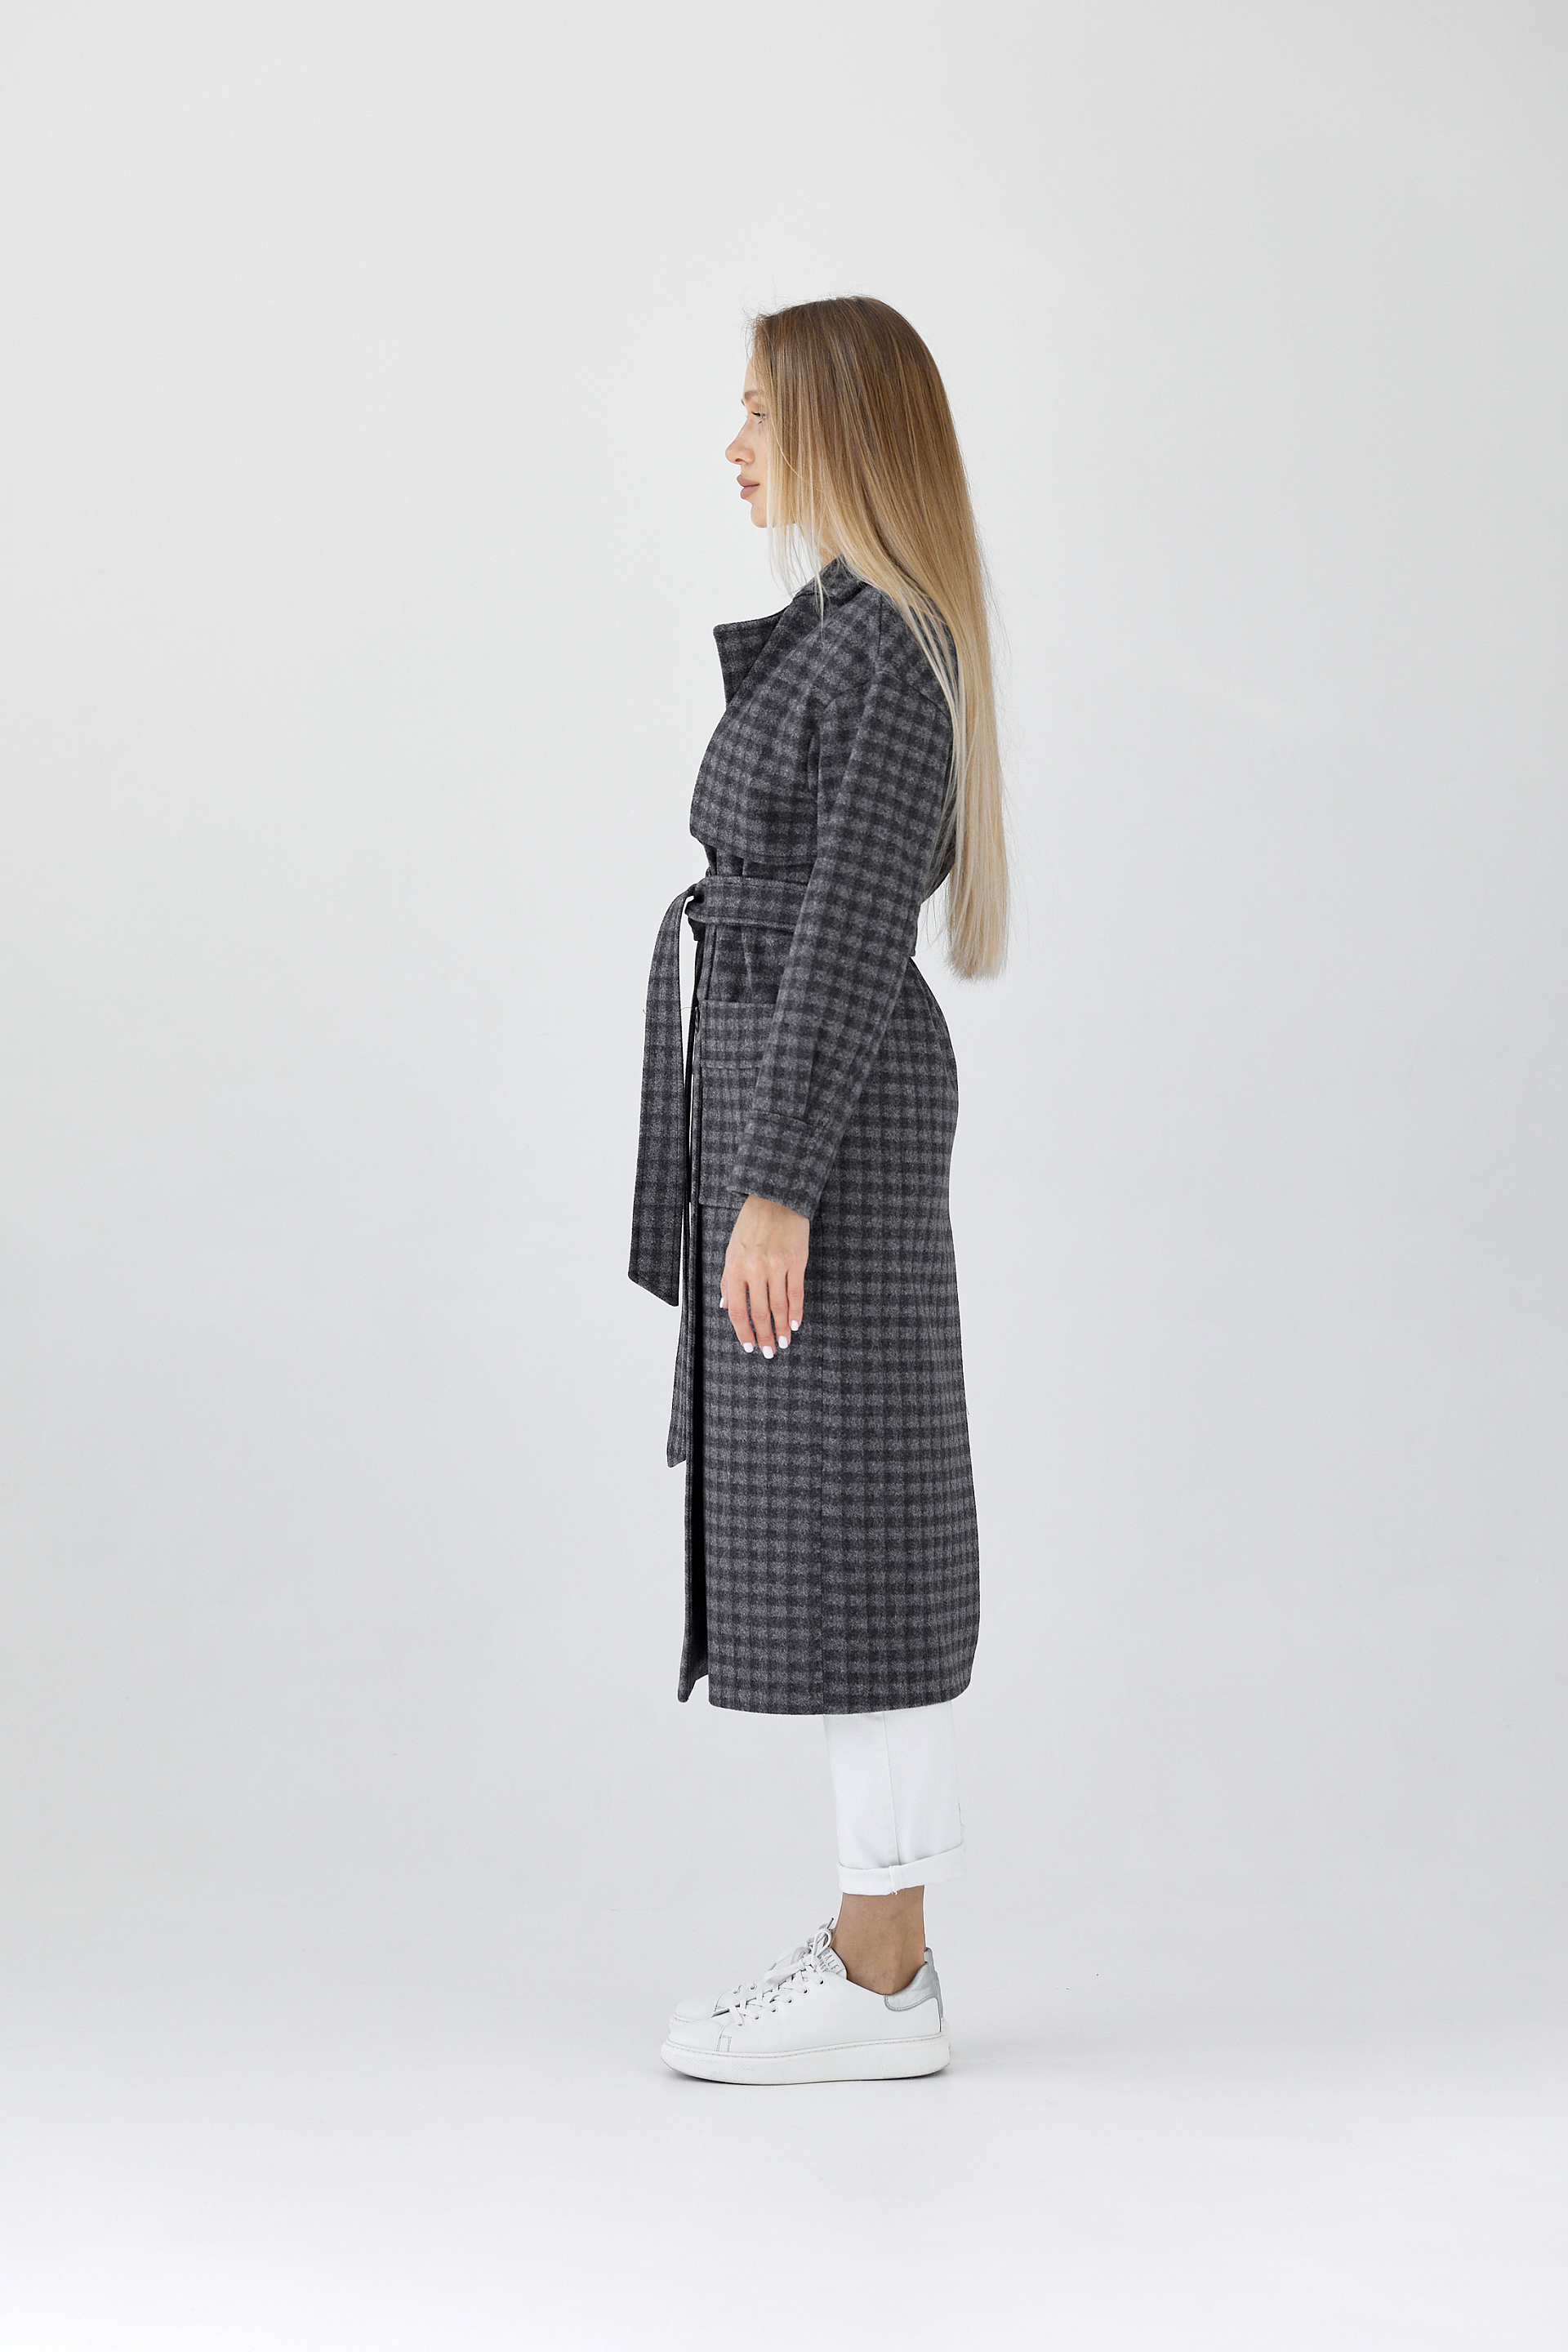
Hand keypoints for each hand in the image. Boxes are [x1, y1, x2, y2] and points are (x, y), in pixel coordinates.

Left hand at [720, 1195, 808, 1358]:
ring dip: (782, 1329)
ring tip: (784, 1343)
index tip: (748, 1346)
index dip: (743, 1331)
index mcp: (735, 1267)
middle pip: (759, 1312)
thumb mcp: (731, 1249)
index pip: (737, 1309)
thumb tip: (725, 1305)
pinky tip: (796, 1324)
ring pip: (779, 1306)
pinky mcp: (796, 1260)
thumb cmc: (750, 1224)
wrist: (775, 1198)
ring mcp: (776, 1264)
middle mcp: (754, 1268)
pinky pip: (796, 1293)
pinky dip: (796, 1312)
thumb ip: (728, 1279)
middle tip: (768, 1353)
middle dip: (764, 1336)